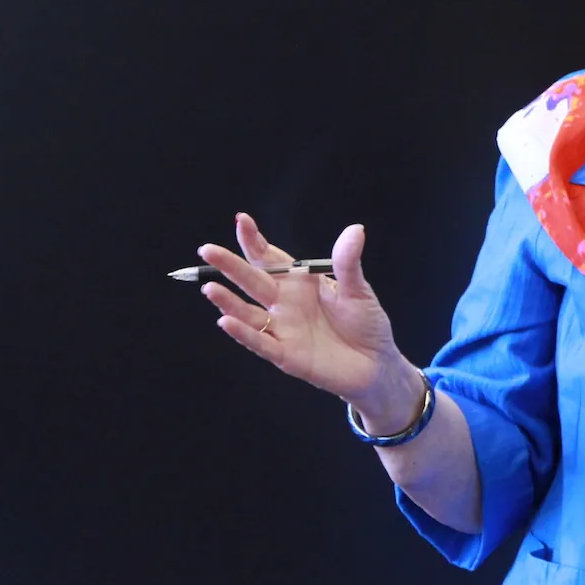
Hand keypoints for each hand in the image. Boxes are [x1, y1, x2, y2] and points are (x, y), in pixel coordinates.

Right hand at [198, 214, 418, 425]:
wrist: (376, 364)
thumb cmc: (366, 323)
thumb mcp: (358, 290)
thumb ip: (348, 263)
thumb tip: (355, 229)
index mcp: (300, 283)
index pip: (271, 258)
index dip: (255, 241)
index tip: (241, 221)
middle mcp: (285, 304)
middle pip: (252, 281)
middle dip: (230, 265)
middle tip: (207, 249)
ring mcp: (283, 329)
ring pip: (248, 312)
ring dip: (228, 301)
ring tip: (210, 287)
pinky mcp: (286, 355)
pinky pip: (261, 342)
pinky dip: (244, 333)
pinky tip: (226, 321)